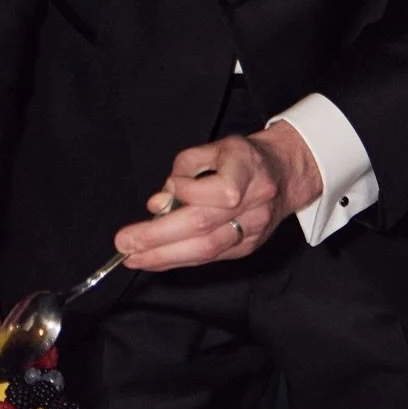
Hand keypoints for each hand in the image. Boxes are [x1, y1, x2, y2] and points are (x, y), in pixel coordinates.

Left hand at [113, 123, 322, 271]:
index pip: (220, 192)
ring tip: (133, 257)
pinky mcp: (248, 247)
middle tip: (125, 244)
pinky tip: (155, 259)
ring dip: (165, 257)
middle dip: (159, 238)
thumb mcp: (212, 149)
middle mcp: (255, 203)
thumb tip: (158, 204)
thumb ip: (183, 171)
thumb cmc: (240, 158)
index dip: (188, 194)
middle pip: (205, 227)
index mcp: (248, 169)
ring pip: (207, 249)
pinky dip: (179, 259)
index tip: (163, 195)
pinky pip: (210, 257)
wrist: (283, 174)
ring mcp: (253, 229)